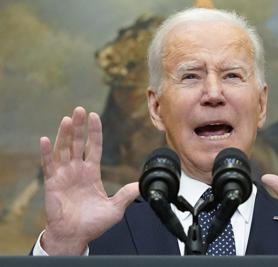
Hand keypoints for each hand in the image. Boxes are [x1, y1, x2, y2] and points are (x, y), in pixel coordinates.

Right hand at [40, 107, 138, 254]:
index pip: (93, 147)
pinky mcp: (52, 183)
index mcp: (91, 173)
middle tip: (80, 110)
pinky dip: (46, 152)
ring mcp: (64, 175)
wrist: (75, 236)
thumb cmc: (93, 224)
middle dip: (78, 127)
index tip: (94, 116)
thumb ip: (127, 195)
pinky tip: (45, 139)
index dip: (94, 132)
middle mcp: (77, 170)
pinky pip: (48, 165)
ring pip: (63, 149)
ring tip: (67, 119)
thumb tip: (142, 185)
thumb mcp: (115, 208)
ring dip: (64, 134)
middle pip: (77, 143)